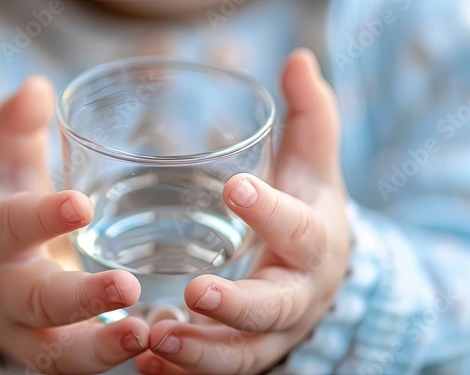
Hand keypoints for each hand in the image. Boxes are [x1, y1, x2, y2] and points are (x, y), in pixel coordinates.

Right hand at [0, 77, 148, 373]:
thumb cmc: (1, 220)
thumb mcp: (2, 174)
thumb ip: (16, 133)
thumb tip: (38, 86)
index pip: (15, 225)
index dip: (44, 217)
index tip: (80, 206)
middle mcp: (7, 294)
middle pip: (39, 302)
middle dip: (80, 299)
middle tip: (128, 287)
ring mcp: (28, 335)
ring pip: (59, 354)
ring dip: (102, 350)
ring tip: (147, 337)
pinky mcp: (54, 359)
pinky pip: (82, 372)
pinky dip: (115, 368)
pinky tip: (161, 359)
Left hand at [135, 49, 350, 373]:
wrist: (322, 280)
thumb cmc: (307, 212)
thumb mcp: (313, 167)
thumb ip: (308, 118)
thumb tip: (298, 60)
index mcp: (314, 243)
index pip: (299, 228)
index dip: (270, 211)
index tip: (235, 188)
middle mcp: (296, 297)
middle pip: (272, 309)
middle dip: (234, 304)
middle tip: (194, 291)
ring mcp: (270, 336)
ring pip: (241, 354)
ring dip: (199, 350)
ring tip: (156, 337)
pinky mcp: (244, 356)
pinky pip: (215, 373)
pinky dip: (183, 373)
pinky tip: (147, 366)